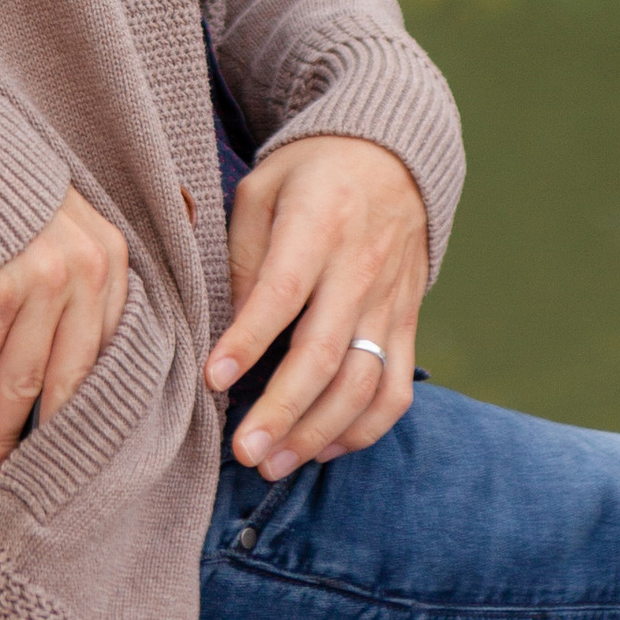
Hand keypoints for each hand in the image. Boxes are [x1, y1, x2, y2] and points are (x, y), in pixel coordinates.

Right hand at [0, 190, 129, 474]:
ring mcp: (40, 285)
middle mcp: (87, 274)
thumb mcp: (61, 220)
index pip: (106, 348)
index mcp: (112, 256)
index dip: (86, 400)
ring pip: (24, 382)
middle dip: (49, 429)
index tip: (73, 437)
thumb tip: (68, 350)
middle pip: (72, 376)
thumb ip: (77, 274)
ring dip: (3, 428)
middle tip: (32, 468)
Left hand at [206, 135, 428, 477]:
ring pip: (363, 384)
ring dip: (318, 433)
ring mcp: (390, 301)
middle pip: (325, 354)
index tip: (212, 379)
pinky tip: (323, 448)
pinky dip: (364, 430)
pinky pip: (396, 390)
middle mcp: (360, 268)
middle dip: (282, 412)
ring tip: (272, 464)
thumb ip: (246, 256)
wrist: (393, 155)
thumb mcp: (263, 190)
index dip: (247, 339)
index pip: (282, 291)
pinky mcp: (407, 324)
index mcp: (318, 224)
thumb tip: (229, 334)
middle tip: (243, 452)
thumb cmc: (310, 174)